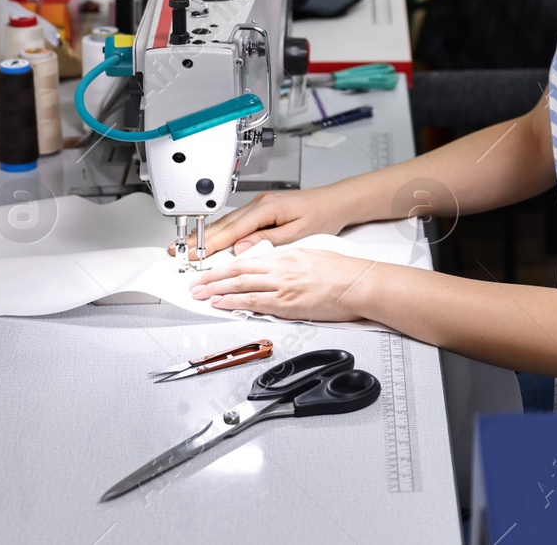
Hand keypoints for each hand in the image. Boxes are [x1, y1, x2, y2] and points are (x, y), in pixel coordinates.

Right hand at [178, 184, 354, 258]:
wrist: (336, 201)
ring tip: (189, 246)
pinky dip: (222, 230)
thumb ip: (267, 241)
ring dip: (207, 234)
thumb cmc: (322, 215)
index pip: (232, 229)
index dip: (210, 244)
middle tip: (179, 251)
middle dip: (200, 238)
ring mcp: (260, 204)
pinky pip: (236, 221)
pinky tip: (212, 238)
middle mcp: (260, 203)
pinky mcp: (262, 208)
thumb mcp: (297, 233)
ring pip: (228, 222)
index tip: (194, 255)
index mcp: (267, 208)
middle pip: (224, 224)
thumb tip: (241, 249)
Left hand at [189, 248, 383, 322]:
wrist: (361, 283)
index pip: (249, 259)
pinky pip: (254, 302)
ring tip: (200, 294)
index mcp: (288, 254)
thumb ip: (290, 262)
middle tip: (195, 283)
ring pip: (241, 285)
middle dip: (213, 278)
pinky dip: (234, 302)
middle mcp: (282, 267)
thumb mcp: (313, 256)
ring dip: (216, 290)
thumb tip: (275, 268)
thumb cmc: (345, 272)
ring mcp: (283, 285)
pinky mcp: (288, 303)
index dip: (226, 265)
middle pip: (238, 270)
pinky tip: (220, 303)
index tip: (212, 270)